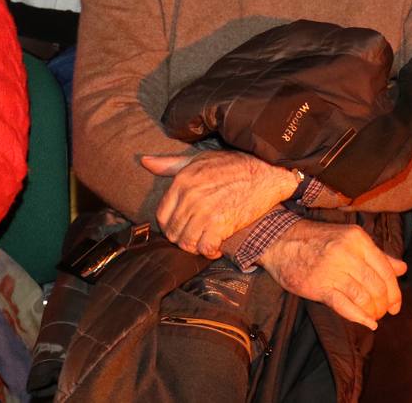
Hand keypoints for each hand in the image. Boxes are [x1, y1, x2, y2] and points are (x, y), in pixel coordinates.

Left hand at [141, 150, 297, 257]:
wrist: (267, 172)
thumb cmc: (234, 165)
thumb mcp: (200, 159)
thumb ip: (171, 164)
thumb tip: (145, 161)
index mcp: (182, 181)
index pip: (162, 216)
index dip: (171, 227)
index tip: (183, 228)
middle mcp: (190, 196)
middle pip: (174, 233)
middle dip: (185, 239)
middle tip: (199, 237)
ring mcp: (204, 211)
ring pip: (187, 243)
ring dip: (197, 247)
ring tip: (207, 242)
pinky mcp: (221, 224)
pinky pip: (205, 248)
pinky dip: (210, 252)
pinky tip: (217, 246)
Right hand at [256, 221, 405, 329]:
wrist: (280, 241)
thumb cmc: (318, 241)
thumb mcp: (350, 240)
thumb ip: (378, 255)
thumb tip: (403, 268)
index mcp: (359, 239)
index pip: (386, 270)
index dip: (395, 291)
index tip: (395, 305)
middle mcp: (347, 253)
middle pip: (376, 286)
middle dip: (384, 305)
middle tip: (384, 313)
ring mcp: (332, 269)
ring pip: (363, 297)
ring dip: (372, 312)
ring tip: (373, 318)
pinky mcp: (318, 285)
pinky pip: (344, 305)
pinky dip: (359, 317)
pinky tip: (367, 323)